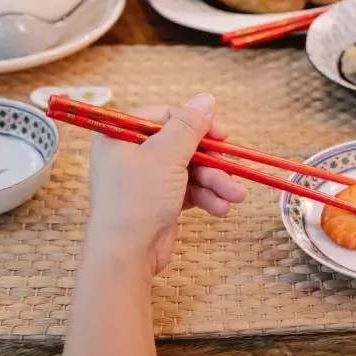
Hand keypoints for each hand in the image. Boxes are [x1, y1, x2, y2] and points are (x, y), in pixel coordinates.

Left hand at [87, 94, 246, 273]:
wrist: (125, 256)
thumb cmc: (138, 199)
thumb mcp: (166, 156)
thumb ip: (189, 126)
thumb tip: (206, 98)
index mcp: (120, 135)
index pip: (164, 116)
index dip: (195, 124)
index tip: (221, 134)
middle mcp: (130, 154)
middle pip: (182, 145)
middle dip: (212, 161)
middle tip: (234, 168)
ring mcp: (146, 180)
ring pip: (190, 169)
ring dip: (215, 182)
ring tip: (235, 196)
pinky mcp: (159, 201)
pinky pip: (188, 190)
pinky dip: (205, 197)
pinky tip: (221, 208)